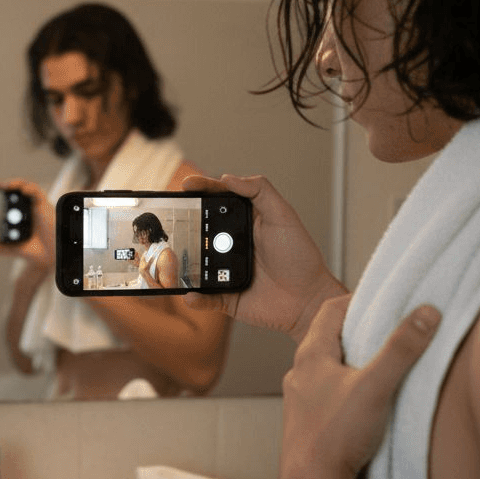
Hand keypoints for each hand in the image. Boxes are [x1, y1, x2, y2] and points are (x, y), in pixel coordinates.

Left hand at [0, 179, 52, 270]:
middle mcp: (19, 207)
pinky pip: (36, 192)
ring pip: (22, 186)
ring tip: (6, 186)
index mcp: (8, 214)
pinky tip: (23, 191)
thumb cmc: (27, 249)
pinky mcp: (42, 204)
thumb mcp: (4, 248)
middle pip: (8, 190)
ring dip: (14, 183)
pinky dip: (29, 188)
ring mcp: (31, 204)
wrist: (45, 255)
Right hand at [181, 174, 346, 341]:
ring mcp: (226, 271)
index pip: (217, 200)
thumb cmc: (300, 257)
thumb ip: (260, 191)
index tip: (185, 185)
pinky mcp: (226, 296)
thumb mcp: (283, 216)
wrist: (309, 300)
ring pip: (195, 265)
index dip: (201, 190)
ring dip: (180, 264)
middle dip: (183, 226)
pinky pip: (204, 297)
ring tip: (171, 259)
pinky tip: (190, 294)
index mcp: (244, 222)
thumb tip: (228, 178)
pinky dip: (195, 297)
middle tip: (170, 220)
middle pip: (200, 231)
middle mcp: (232, 244)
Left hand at [280, 298, 440, 478]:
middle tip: (385, 333)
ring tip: (377, 369)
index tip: (381, 302)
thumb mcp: (376, 386)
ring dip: (349, 365)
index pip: (329, 310)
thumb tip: (427, 313)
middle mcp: (299, 376)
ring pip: (325, 371)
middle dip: (356, 333)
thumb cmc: (336, 437)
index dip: (357, 301)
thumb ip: (402, 348)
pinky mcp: (305, 426)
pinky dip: (344, 391)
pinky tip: (362, 405)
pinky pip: (325, 397)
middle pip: (327, 340)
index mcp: (310, 356)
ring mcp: (299, 402)